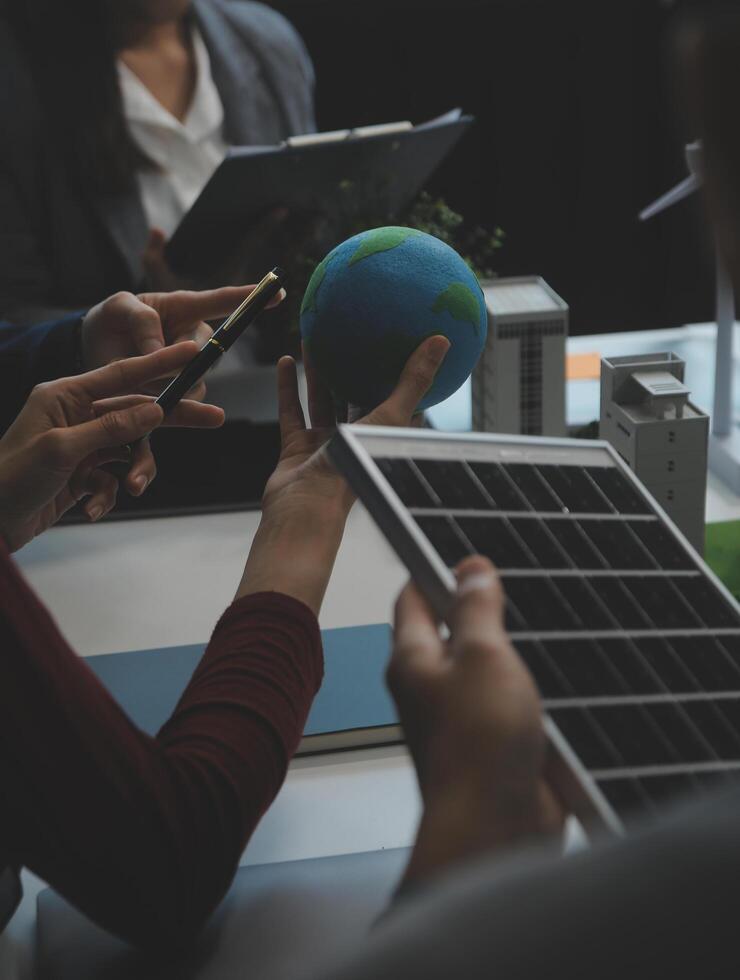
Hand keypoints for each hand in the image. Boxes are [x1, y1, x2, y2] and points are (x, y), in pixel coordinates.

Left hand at [0, 345, 223, 551]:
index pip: (123, 374)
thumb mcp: (62, 450)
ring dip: (133, 472)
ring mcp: (81, 445)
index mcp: (64, 395)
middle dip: (172, 419)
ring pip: (129, 451)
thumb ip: (111, 429)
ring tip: (133, 489)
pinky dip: (106, 494)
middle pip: (137, 411)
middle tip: (214, 417)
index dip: (161, 363)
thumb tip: (154, 411)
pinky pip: (111, 479)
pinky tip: (90, 507)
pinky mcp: (81, 473)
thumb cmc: (11, 479)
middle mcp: (75, 415)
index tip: (193, 352)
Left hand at [81, 281, 285, 398]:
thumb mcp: (117, 308)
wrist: (93, 353)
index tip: (277, 291)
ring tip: (135, 375)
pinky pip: (184, 404)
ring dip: (167, 383)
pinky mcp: (179, 395)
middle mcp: (193, 339)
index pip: (221, 302)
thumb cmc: (111, 321)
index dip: (248, 298)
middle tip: (148, 355)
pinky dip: (165, 405)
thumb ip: (140, 320)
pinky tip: (144, 400)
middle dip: (182, 359)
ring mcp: (189, 369)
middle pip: (208, 352)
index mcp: (182, 308)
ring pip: (196, 381)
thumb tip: (159, 348)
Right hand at [235, 334, 450, 614]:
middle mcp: (357, 441)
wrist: (308, 505)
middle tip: (353, 333)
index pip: (403, 407)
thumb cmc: (355, 468)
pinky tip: (286, 361)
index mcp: (384, 437)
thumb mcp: (391, 416)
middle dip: (355, 368)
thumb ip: (414, 380)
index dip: (407, 380)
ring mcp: (326, 445)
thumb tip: (441, 341)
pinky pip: (293, 411)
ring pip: (323, 401)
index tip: (406, 349)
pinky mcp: (298, 449)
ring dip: (318, 373)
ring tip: (314, 339)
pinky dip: (289, 387)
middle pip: (358, 398)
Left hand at [390, 556, 564, 885]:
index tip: (462, 551)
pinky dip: (526, 684)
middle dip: (479, 606)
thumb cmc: (478, 747)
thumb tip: (470, 568)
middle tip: (509, 581)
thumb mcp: (482, 656)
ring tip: (537, 621)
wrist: (499, 825)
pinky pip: (508, 700)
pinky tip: (553, 671)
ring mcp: (462, 716)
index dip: (435, 570)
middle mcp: (431, 687)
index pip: (412, 599)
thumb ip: (476, 609)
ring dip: (508, 647)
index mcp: (413, 659)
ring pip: (483, 665)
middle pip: (449, 631)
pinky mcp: (493, 741)